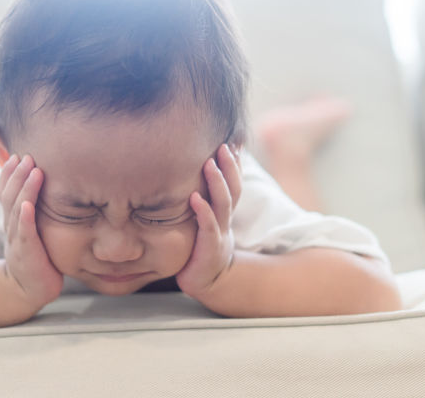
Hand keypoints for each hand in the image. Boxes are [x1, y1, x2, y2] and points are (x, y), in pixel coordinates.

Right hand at [0, 154, 63, 308]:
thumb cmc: (37, 254)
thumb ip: (35, 208)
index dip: (8, 174)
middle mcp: (12, 226)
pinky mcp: (27, 254)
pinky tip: (28, 205)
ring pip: (17, 210)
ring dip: (25, 189)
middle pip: (10, 196)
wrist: (30, 288)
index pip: (5, 192)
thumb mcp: (33, 229)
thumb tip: (46, 182)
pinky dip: (25, 218)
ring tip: (33, 171)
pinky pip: (25, 233)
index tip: (16, 155)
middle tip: (27, 156)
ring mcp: (17, 239)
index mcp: (13, 219)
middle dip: (17, 175)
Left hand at [176, 144, 240, 298]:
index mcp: (224, 212)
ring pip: (223, 204)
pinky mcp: (209, 247)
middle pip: (233, 189)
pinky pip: (208, 226)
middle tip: (223, 145)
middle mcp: (225, 219)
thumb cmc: (200, 246)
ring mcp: (219, 233)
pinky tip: (195, 197)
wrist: (206, 281)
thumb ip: (202, 199)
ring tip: (209, 163)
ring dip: (217, 182)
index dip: (235, 164)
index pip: (234, 183)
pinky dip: (203, 211)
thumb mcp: (204, 220)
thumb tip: (189, 175)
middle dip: (230, 166)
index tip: (233, 143)